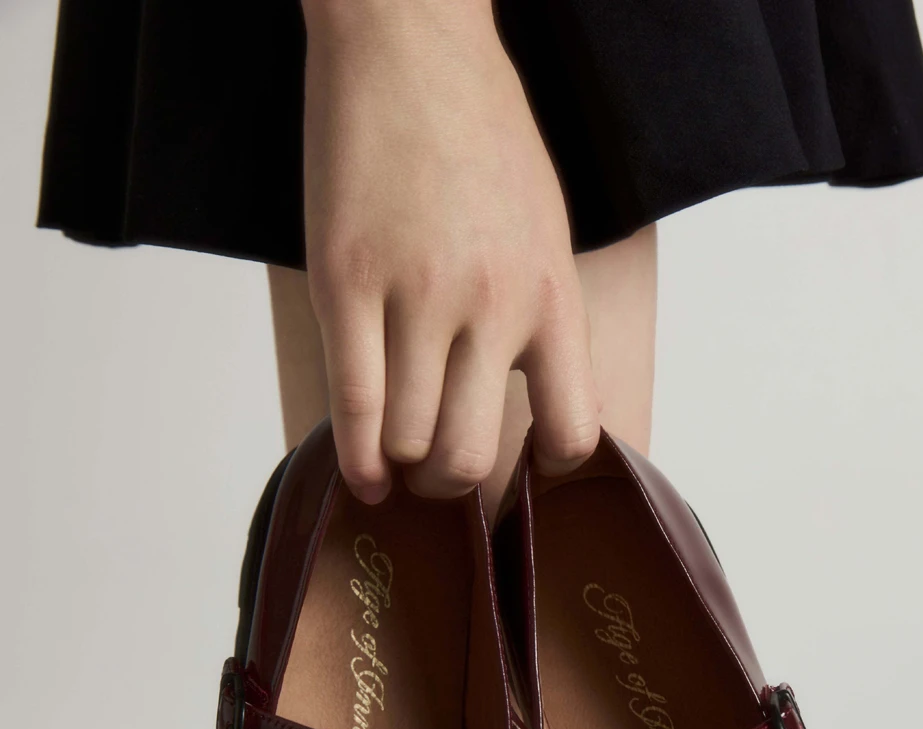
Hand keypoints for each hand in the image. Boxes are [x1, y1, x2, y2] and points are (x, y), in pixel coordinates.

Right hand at [302, 0, 600, 500]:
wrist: (412, 42)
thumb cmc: (480, 133)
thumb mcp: (545, 228)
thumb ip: (541, 315)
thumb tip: (528, 398)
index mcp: (552, 295)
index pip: (571, 431)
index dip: (542, 468)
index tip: (518, 469)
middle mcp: (493, 305)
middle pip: (471, 454)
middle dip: (450, 485)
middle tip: (434, 478)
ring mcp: (416, 295)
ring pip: (408, 440)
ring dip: (399, 468)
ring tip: (393, 463)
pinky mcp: (346, 280)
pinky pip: (351, 403)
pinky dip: (355, 459)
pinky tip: (359, 475)